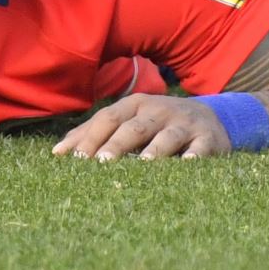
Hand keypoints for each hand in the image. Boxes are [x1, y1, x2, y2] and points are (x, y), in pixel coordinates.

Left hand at [51, 94, 230, 160]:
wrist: (211, 118)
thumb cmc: (157, 124)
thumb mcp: (128, 120)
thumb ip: (94, 133)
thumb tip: (57, 152)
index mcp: (135, 105)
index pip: (108, 119)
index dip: (91, 137)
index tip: (74, 159)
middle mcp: (158, 110)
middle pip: (134, 127)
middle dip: (116, 145)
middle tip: (100, 163)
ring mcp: (185, 122)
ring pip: (168, 136)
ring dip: (155, 149)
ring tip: (143, 164)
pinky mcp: (208, 138)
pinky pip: (201, 148)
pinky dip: (195, 156)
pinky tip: (189, 164)